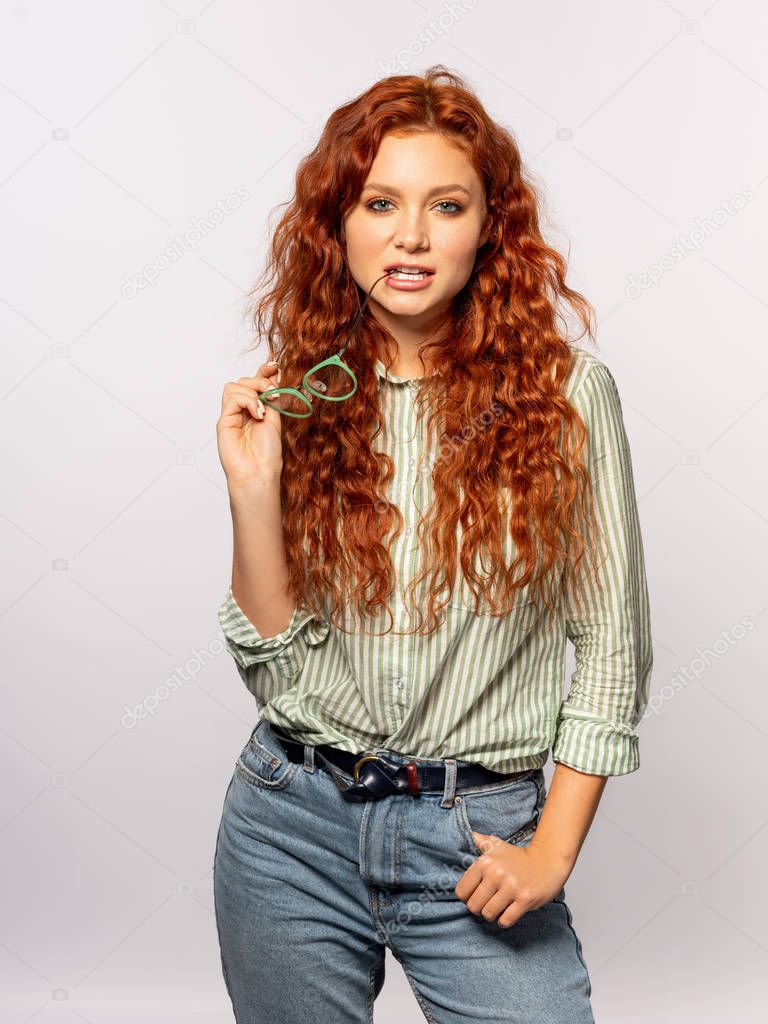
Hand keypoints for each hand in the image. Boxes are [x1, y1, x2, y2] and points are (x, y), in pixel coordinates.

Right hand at [217, 360, 282, 489]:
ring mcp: (231, 416)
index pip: (255, 383)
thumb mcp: (276, 418)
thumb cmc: (267, 453)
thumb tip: (275, 373)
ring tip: (263, 409)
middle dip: (260, 381)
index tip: (274, 365)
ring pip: (234, 386)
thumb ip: (273, 397)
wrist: (259, 472)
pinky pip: (232, 398)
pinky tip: (257, 414)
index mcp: (255, 410)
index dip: (263, 372)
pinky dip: (247, 401)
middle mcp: (242, 411)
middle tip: (273, 394)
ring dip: (253, 392)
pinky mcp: (223, 421)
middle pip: (243, 381)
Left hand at [454, 831, 570, 928]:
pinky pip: (505, 920)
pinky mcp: (525, 899)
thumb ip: (481, 840)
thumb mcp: (497, 845)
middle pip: (473, 906)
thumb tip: (469, 834)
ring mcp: (511, 887)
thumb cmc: (519, 856)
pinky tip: (507, 913)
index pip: (462, 891)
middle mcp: (496, 874)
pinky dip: (504, 921)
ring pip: (488, 914)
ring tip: (497, 908)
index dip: (466, 897)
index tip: (475, 896)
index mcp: (485, 862)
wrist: (548, 861)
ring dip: (491, 915)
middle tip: (486, 904)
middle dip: (478, 908)